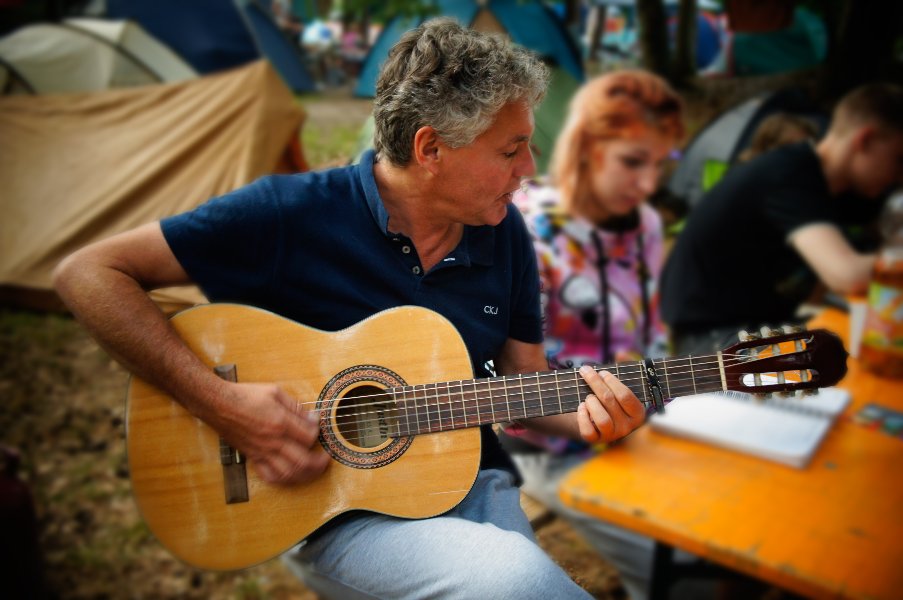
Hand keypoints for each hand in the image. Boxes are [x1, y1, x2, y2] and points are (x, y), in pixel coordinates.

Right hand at [212, 382, 329, 484]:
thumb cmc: (246, 396)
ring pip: (288, 472)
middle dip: (319, 463)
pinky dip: (283, 479)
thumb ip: (295, 407)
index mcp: (280, 422)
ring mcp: (262, 452)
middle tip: (326, 459)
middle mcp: (272, 441)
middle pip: (303, 460)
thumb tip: (312, 417)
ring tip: (314, 471)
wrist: (219, 405)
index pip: (308, 436)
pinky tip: (291, 475)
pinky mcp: (253, 457)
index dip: (318, 433)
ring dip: (305, 475)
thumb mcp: (275, 392)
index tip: (318, 427)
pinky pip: (269, 476)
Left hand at [576, 365, 644, 443]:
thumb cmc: (608, 398)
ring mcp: (611, 435)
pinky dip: (583, 417)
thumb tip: (621, 353)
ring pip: (602, 419)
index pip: (626, 396)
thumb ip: (623, 366)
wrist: (592, 418)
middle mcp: (627, 427)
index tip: (602, 372)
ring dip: (591, 402)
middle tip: (585, 371)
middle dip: (595, 383)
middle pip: (610, 401)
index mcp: (638, 413)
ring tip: (587, 396)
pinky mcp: (595, 440)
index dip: (612, 382)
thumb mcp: (618, 383)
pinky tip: (581, 407)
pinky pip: (588, 431)